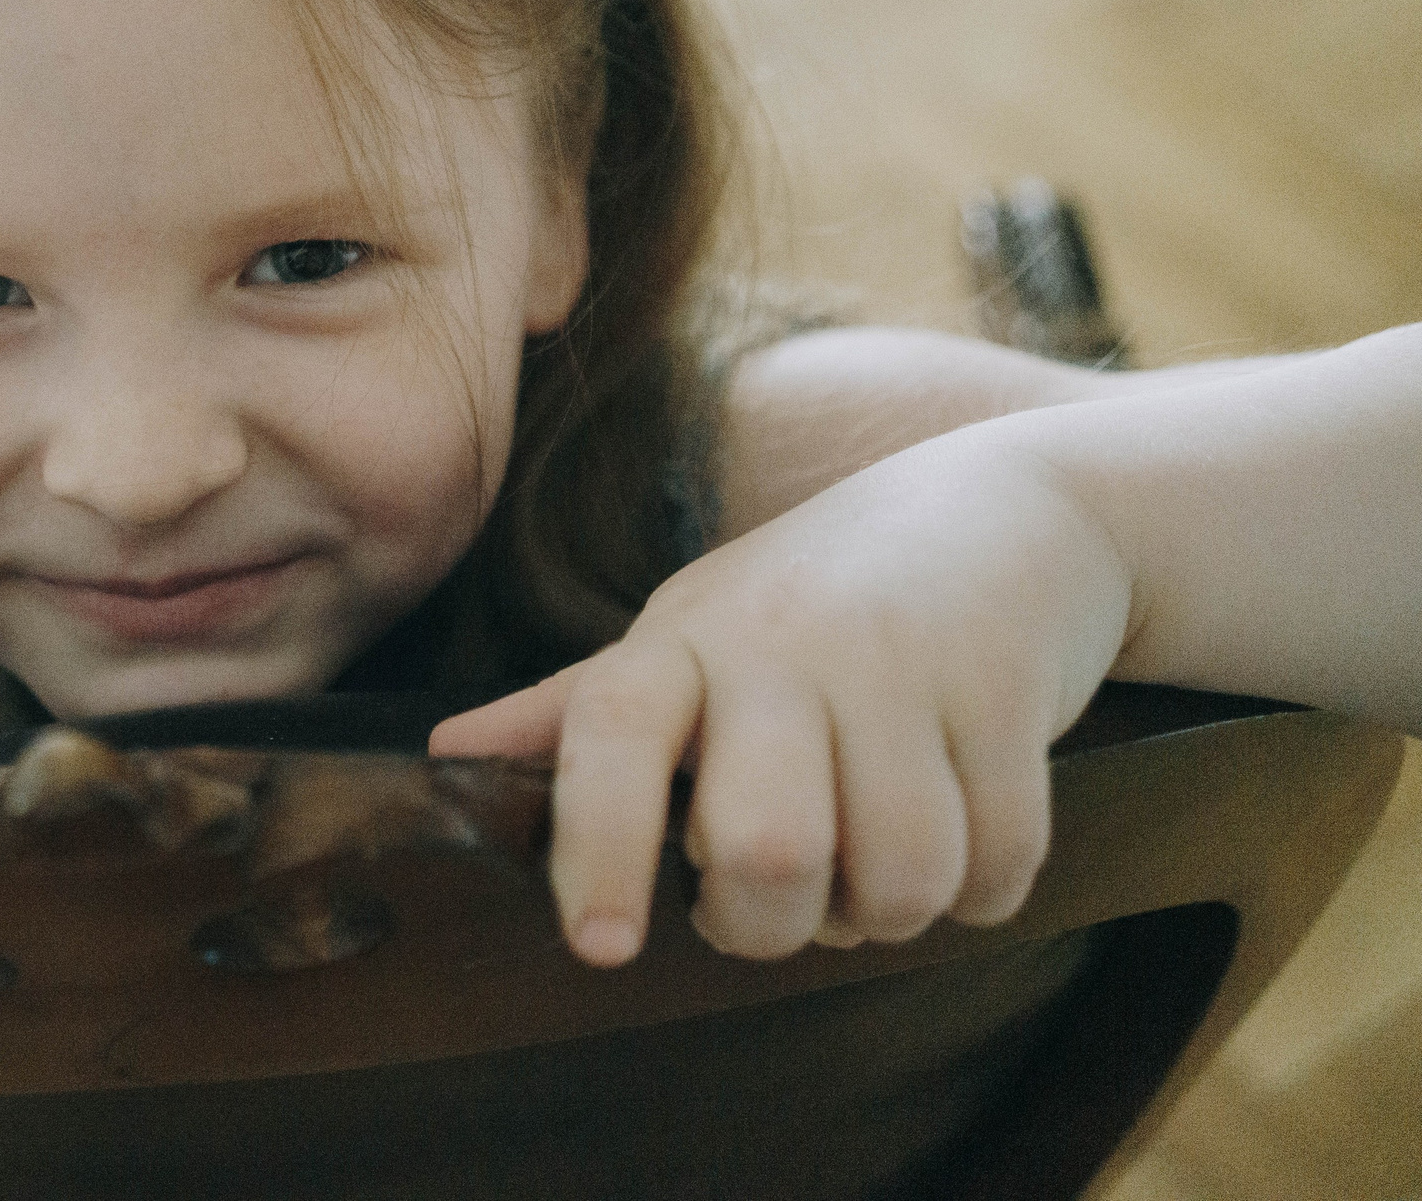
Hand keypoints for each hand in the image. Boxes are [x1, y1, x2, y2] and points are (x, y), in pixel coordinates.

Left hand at [431, 431, 1131, 965]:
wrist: (1003, 506)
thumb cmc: (809, 599)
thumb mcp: (686, 633)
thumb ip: (576, 712)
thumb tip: (442, 758)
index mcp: (682, 638)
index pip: (610, 729)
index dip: (596, 843)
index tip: (604, 946)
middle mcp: (784, 644)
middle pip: (766, 850)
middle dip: (772, 925)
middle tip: (778, 904)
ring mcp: (903, 665)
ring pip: (895, 879)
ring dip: (888, 913)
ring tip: (873, 860)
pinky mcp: (1009, 693)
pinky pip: (997, 865)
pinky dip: (983, 888)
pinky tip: (961, 831)